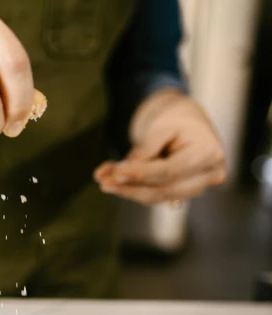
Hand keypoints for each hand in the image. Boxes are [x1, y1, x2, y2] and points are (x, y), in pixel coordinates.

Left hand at [94, 90, 225, 204]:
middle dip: (131, 187)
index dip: (141, 174)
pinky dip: (134, 188)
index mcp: (209, 154)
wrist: (187, 120)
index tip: (116, 173)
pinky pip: (157, 194)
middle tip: (104, 182)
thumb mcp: (161, 126)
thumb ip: (145, 151)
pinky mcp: (184, 192)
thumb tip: (121, 174)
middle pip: (165, 189)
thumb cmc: (177, 118)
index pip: (170, 171)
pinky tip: (113, 181)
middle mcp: (210, 175)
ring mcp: (199, 187)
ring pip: (159, 196)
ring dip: (128, 190)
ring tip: (104, 180)